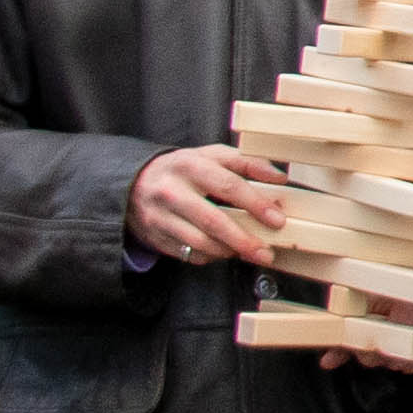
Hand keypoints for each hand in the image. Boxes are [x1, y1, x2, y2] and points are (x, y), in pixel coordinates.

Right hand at [129, 144, 291, 268]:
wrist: (133, 183)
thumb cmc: (183, 169)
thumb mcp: (211, 156)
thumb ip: (246, 163)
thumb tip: (279, 177)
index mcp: (191, 166)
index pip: (228, 186)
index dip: (255, 204)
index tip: (277, 219)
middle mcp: (173, 192)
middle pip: (213, 221)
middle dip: (243, 240)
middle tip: (266, 252)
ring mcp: (161, 217)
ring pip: (200, 242)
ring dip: (229, 251)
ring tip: (250, 252)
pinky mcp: (156, 237)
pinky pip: (189, 254)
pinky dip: (211, 256)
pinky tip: (224, 252)